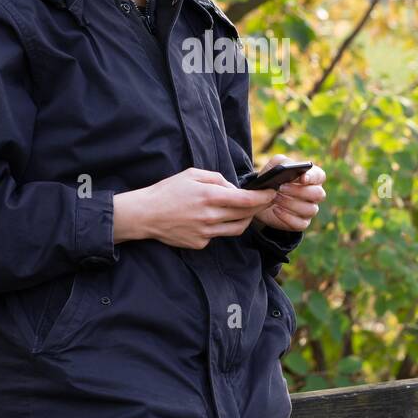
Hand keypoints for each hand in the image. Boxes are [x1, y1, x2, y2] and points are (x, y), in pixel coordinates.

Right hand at [116, 167, 276, 249]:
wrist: (145, 215)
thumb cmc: (168, 191)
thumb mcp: (192, 174)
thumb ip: (217, 179)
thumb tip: (234, 188)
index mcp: (210, 196)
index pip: (246, 200)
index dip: (263, 197)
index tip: (271, 193)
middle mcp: (210, 216)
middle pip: (246, 216)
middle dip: (258, 208)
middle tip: (262, 201)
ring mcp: (206, 232)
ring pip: (237, 229)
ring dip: (245, 220)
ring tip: (244, 211)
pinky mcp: (200, 243)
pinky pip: (219, 235)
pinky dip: (222, 226)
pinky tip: (214, 219)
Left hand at [251, 154, 325, 232]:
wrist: (261, 200)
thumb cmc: (273, 180)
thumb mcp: (273, 167)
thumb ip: (281, 163)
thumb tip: (286, 168)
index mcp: (312, 177)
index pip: (320, 176)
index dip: (313, 177)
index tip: (302, 178)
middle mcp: (315, 194)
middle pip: (318, 194)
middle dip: (299, 191)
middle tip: (281, 188)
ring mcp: (310, 209)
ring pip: (310, 209)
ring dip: (290, 203)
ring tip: (275, 198)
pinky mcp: (302, 223)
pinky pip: (301, 224)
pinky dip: (287, 217)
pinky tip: (276, 210)